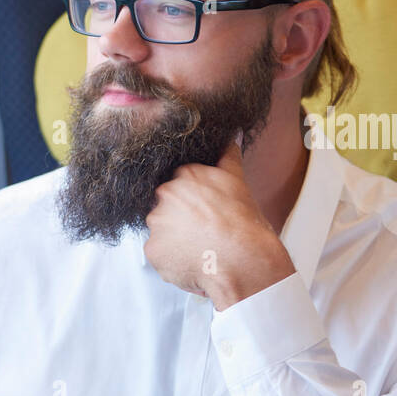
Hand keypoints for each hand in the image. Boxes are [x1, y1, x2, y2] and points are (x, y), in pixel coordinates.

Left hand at [143, 139, 295, 310]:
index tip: (204, 212)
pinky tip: (192, 261)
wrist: (242, 260)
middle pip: (167, 207)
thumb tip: (234, 135)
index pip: (179, 185)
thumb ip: (229, 156)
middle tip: (204, 232)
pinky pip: (158, 254)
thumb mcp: (238, 182)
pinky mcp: (152, 249)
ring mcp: (156, 222)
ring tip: (200, 248)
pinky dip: (171, 259)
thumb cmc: (244, 224)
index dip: (193, 202)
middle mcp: (165, 195)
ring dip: (175, 239)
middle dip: (181, 219)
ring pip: (161, 230)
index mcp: (185, 175)